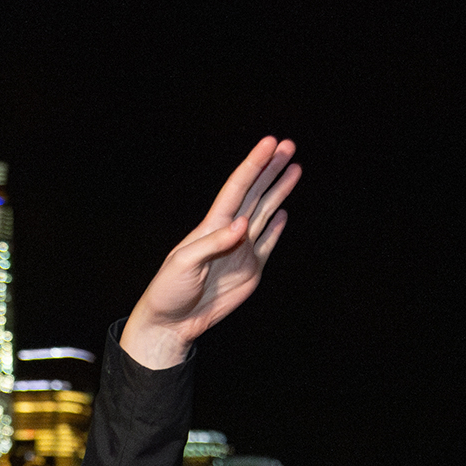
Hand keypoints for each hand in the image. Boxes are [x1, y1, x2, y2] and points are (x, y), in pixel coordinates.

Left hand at [121, 137, 301, 369]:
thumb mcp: (185, 264)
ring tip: (295, 168)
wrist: (173, 322)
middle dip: (271, 169)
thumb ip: (213, 243)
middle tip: (289, 146)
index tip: (270, 143)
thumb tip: (242, 225)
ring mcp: (242, 250)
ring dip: (279, 190)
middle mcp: (229, 232)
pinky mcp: (251, 270)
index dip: (254, 164)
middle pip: (255, 193)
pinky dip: (276, 227)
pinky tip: (283, 211)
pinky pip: (268, 242)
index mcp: (212, 225)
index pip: (237, 188)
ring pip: (266, 212)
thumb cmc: (170, 289)